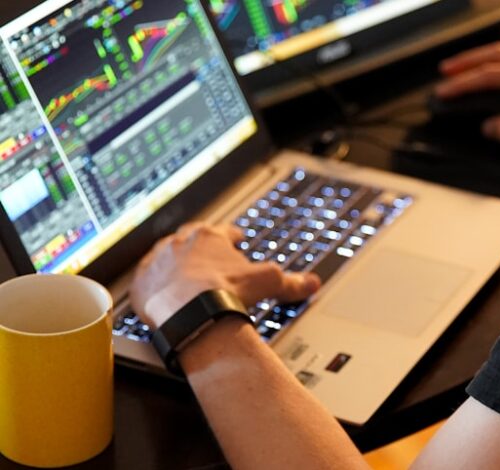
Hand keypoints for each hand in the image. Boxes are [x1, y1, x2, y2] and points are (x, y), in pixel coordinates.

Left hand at [130, 223, 319, 328]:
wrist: (190, 313)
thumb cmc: (226, 292)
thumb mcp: (268, 283)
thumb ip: (291, 281)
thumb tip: (311, 283)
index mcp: (209, 237)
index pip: (222, 232)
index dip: (231, 237)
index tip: (235, 239)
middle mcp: (179, 244)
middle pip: (191, 242)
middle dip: (200, 250)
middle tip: (208, 260)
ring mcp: (157, 263)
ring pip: (166, 259)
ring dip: (175, 266)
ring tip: (182, 279)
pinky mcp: (141, 284)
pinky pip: (146, 282)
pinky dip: (155, 287)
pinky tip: (161, 296)